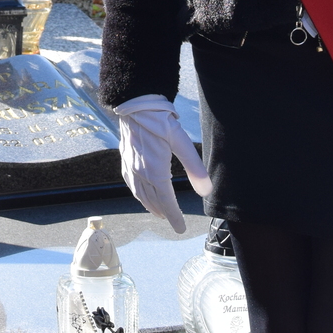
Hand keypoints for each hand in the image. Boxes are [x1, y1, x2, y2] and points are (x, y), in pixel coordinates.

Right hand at [113, 94, 210, 233]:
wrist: (135, 104)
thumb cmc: (159, 120)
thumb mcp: (181, 141)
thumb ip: (194, 167)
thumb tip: (206, 191)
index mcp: (155, 170)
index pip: (166, 201)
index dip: (174, 216)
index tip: (181, 228)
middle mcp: (140, 172)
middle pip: (154, 200)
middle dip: (165, 214)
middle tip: (174, 223)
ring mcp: (131, 166)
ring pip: (140, 194)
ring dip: (151, 206)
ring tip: (160, 213)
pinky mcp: (126, 159)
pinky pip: (131, 184)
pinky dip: (138, 194)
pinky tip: (142, 194)